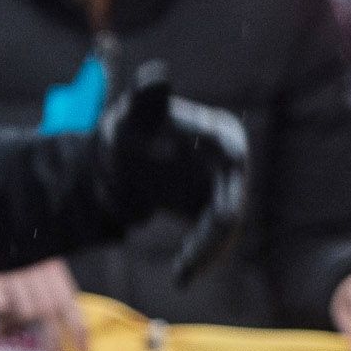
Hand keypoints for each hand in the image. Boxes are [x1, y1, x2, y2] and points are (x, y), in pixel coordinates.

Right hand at [0, 259, 88, 350]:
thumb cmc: (14, 250)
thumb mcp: (39, 265)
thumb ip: (47, 290)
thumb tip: (49, 320)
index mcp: (53, 273)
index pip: (71, 305)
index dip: (79, 330)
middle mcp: (38, 276)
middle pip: (49, 317)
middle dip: (53, 345)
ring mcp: (15, 276)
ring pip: (25, 314)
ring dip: (15, 325)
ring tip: (4, 330)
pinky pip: (1, 304)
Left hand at [96, 64, 247, 282]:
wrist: (118, 155)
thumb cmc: (126, 128)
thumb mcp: (132, 115)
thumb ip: (146, 98)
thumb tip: (156, 73)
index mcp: (221, 132)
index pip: (232, 163)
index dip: (227, 196)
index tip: (219, 221)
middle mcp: (232, 161)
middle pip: (232, 207)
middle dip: (211, 242)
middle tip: (186, 270)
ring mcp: (226, 186)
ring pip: (226, 230)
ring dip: (206, 256)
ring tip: (181, 278)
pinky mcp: (216, 207)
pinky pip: (215, 238)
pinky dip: (201, 257)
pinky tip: (182, 275)